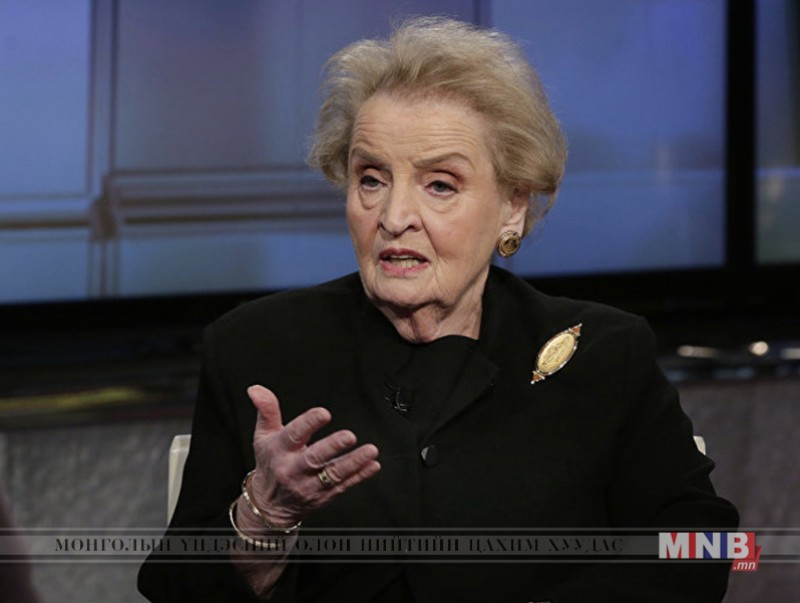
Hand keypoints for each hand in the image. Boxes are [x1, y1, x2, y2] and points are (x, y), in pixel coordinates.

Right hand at [245, 384, 380, 526]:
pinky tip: (372, 465)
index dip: (308, 423)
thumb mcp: (263, 436)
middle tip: (349, 436)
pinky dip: (360, 476)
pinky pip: (344, 486)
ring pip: (333, 475)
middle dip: (333, 447)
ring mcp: (310, 485)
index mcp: (279, 451)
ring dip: (353, 463)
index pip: (293, 435)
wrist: (269, 505)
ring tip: (370, 451)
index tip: (323, 413)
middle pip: (314, 458)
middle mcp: (294, 469)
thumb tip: (256, 389)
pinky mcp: (324, 496)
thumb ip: (267, 410)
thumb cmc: (270, 464)